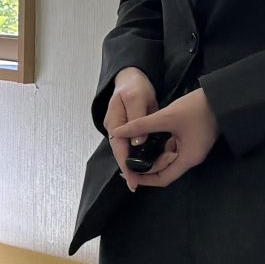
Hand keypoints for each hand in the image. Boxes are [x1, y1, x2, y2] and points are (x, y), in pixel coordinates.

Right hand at [103, 67, 156, 184]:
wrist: (133, 76)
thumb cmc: (134, 86)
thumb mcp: (137, 99)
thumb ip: (138, 120)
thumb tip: (137, 142)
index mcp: (114, 123)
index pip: (119, 148)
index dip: (125, 165)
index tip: (133, 180)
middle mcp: (116, 129)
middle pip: (122, 153)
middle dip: (131, 170)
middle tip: (138, 186)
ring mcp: (123, 130)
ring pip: (129, 152)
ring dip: (137, 164)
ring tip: (145, 179)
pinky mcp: (132, 130)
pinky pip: (135, 146)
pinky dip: (142, 156)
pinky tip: (150, 163)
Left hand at [110, 89, 218, 191]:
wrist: (222, 97)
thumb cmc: (197, 109)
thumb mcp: (166, 117)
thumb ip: (141, 125)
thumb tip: (118, 131)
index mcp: (187, 158)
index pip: (163, 178)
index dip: (144, 179)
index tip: (127, 174)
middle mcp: (190, 157)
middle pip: (164, 170)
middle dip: (144, 167)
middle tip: (125, 160)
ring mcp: (190, 148)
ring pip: (166, 158)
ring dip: (150, 156)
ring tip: (131, 150)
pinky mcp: (190, 139)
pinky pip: (171, 148)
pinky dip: (158, 147)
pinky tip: (145, 140)